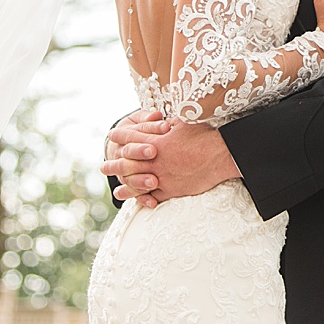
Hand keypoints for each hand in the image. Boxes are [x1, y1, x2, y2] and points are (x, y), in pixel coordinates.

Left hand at [102, 122, 240, 204]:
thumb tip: (163, 120)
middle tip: (103, 167)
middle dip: (115, 165)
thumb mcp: (185, 122)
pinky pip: (154, 196)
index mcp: (156, 142)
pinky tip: (137, 202)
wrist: (220, 156)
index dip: (121, 137)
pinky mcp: (171, 190)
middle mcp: (155, 161)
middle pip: (128, 164)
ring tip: (115, 189)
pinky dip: (144, 199)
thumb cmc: (204, 136)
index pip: (133, 138)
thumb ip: (169, 123)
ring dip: (125, 186)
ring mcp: (162, 177)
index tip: (112, 136)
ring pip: (138, 183)